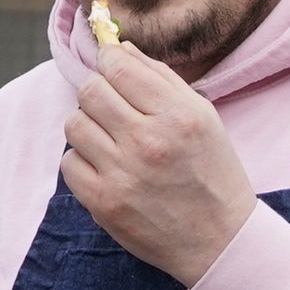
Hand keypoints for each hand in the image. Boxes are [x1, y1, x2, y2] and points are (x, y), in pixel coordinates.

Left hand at [62, 38, 260, 286]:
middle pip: (89, 91)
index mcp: (178, 115)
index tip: (110, 68)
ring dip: (88, 127)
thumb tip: (118, 49)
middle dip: (97, 93)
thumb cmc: (212, 173)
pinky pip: (69, 164)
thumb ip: (160, 78)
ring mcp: (123, 174)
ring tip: (110, 140)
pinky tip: (107, 168)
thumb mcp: (203, 117)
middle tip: (112, 108)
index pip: (118, 67)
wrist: (219, 241)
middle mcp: (149, 141)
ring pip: (74, 125)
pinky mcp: (104, 203)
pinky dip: (83, 162)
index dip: (108, 61)